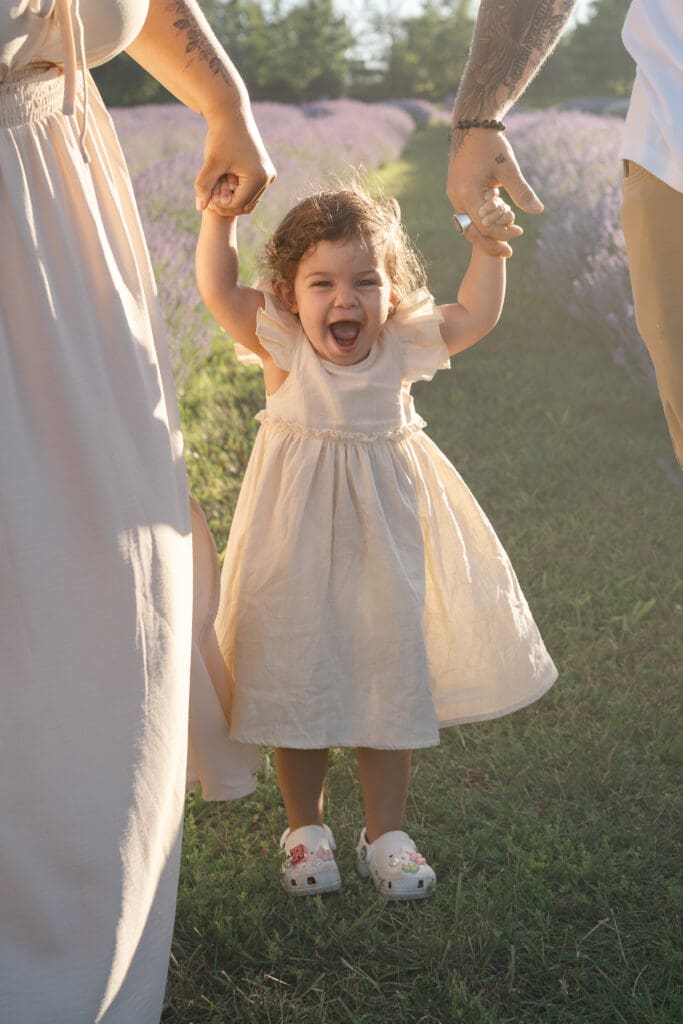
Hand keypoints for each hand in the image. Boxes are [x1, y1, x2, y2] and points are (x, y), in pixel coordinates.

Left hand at [195, 107, 275, 215]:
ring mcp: (268, 175)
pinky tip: (224, 183)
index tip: (207, 199)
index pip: (237, 204)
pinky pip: (251, 191)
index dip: (220, 205)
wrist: (232, 114)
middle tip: (210, 197)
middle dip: (227, 204)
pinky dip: (238, 191)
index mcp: (258, 178)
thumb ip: (204, 186)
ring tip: (216, 188)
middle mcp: (268, 178)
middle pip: (245, 205)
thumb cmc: (220, 136)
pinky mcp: (265, 171)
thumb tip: (199, 208)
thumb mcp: (211, 162)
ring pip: (248, 200)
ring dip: (232, 198)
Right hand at [447, 128, 540, 256]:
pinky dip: (480, 220)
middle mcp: (456, 198)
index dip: (503, 233)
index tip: (519, 232)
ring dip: (485, 232)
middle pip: (472, 232)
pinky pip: (466, 214)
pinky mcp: (455, 191)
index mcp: (468, 194)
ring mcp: (454, 195)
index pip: (485, 226)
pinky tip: (495, 218)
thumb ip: (521, 191)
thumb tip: (538, 211)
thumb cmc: (492, 145)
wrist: (471, 125)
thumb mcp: (509, 168)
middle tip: (509, 251)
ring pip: (468, 225)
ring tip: (504, 234)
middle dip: (490, 242)